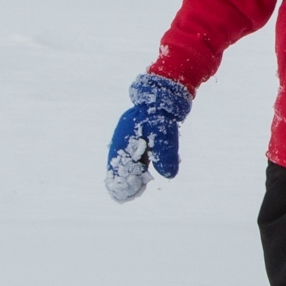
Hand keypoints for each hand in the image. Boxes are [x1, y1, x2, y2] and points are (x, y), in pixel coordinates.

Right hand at [106, 73, 191, 203]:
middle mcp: (124, 137)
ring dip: (132, 173)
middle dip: (124, 179)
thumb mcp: (165, 131)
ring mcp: (132, 135)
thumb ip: (165, 152)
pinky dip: (139, 165)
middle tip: (128, 196)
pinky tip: (143, 175)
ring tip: (135, 189)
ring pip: (128, 159)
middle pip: (120, 163)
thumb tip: (168, 175)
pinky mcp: (142, 134)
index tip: (124, 195)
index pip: (117, 165)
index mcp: (124, 137)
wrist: (166, 89)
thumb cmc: (162, 109)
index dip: (120, 181)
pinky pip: (137, 153)